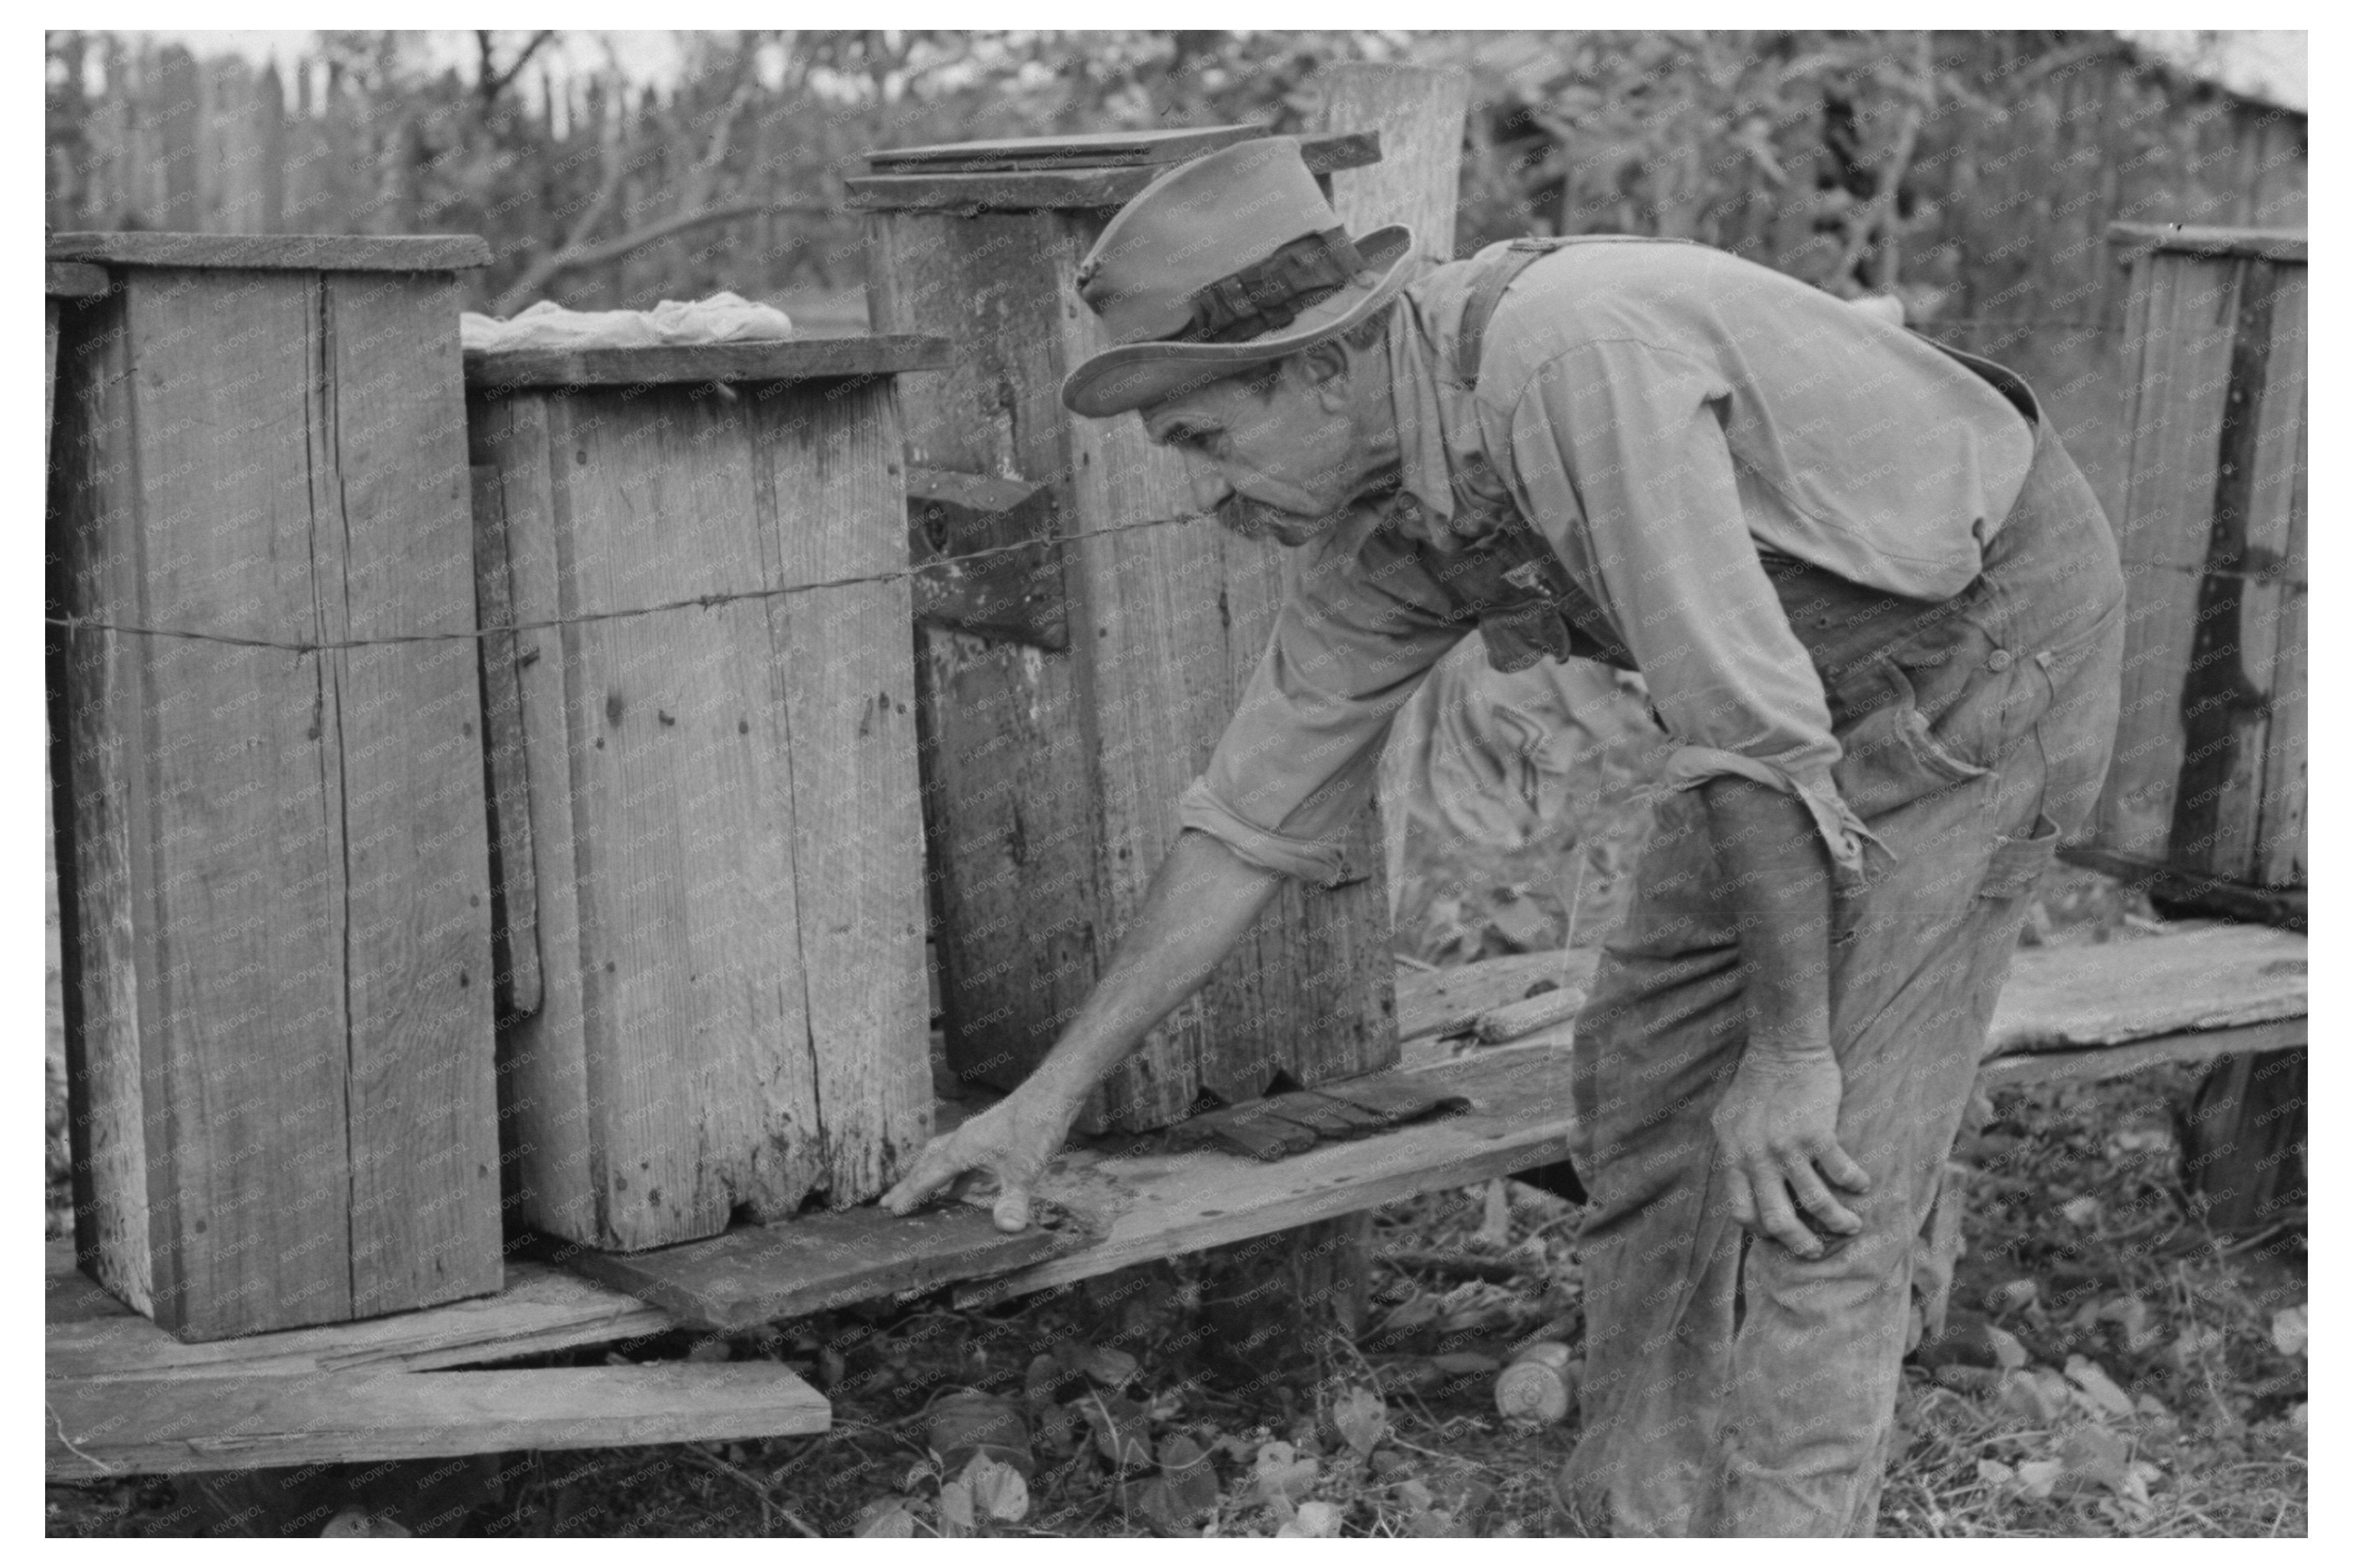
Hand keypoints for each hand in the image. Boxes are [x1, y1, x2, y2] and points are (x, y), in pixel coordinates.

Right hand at [880, 1088, 1072, 1232]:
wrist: (1052, 1093)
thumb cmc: (1037, 1125)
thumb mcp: (1026, 1168)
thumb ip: (1014, 1200)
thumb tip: (1007, 1228)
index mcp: (962, 1148)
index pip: (928, 1176)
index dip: (911, 1195)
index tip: (891, 1211)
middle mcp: (962, 1139)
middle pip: (926, 1164)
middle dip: (908, 1185)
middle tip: (887, 1203)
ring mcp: (975, 1135)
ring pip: (941, 1157)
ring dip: (928, 1176)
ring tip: (917, 1194)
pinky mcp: (989, 1134)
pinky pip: (960, 1157)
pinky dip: (953, 1173)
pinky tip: (961, 1186)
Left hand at [1710, 1047, 1871, 1259]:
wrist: (1782, 1049)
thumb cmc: (1756, 1083)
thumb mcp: (1729, 1120)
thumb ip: (1735, 1152)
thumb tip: (1743, 1182)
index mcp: (1734, 1155)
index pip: (1741, 1211)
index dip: (1761, 1231)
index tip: (1778, 1236)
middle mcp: (1757, 1157)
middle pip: (1777, 1219)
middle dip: (1799, 1244)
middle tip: (1815, 1251)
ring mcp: (1786, 1147)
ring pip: (1814, 1203)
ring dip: (1836, 1221)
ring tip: (1850, 1226)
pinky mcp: (1816, 1133)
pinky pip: (1840, 1172)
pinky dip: (1855, 1184)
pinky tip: (1862, 1186)